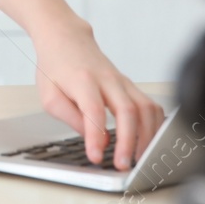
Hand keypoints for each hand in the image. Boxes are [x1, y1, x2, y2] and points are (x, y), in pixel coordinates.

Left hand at [31, 15, 164, 170]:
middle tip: (123, 165)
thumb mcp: (49, 95)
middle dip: (128, 142)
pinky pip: (151, 105)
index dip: (96, 136)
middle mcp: (108, 79)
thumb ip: (70, 118)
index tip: (96, 157)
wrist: (65, 38)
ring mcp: (122, 81)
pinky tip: (149, 141)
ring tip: (138, 158)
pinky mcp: (130, 85)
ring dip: (146, 136)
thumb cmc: (55, 67)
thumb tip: (94, 140)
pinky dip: (155, 125)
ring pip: (146, 108)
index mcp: (83, 80)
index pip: (94, 110)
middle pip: (127, 110)